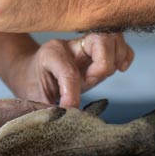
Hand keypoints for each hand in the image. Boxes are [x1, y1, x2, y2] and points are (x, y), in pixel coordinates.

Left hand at [4, 34, 135, 106]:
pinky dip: (124, 56)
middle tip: (89, 82)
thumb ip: (49, 108)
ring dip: (114, 60)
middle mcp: (70, 44)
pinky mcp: (98, 47)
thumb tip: (67, 118)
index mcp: (51, 54)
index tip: (70, 108)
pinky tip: (118, 69)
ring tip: (100, 76)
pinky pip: (120, 43)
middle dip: (102, 66)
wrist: (30, 71)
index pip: (70, 71)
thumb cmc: (33, 84)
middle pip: (100, 40)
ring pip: (113, 38)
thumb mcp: (34, 97)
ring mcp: (86, 43)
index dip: (72, 94)